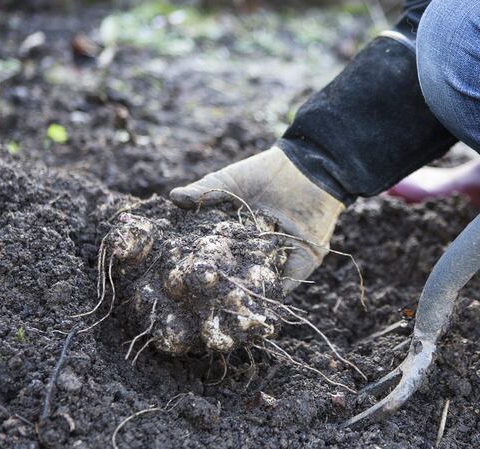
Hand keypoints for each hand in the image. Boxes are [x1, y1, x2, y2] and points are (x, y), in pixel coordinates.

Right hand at [170, 147, 343, 289]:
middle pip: (236, 273)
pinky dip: (274, 292)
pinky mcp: (300, 264)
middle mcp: (254, 251)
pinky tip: (258, 300)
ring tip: (227, 305)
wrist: (307, 168)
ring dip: (246, 293)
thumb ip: (204, 191)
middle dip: (222, 287)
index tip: (183, 275)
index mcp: (235, 235)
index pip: (216, 254)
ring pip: (259, 281)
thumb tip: (172, 197)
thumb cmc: (265, 173)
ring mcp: (277, 259)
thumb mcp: (230, 181)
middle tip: (203, 298)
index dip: (202, 265)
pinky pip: (286, 283)